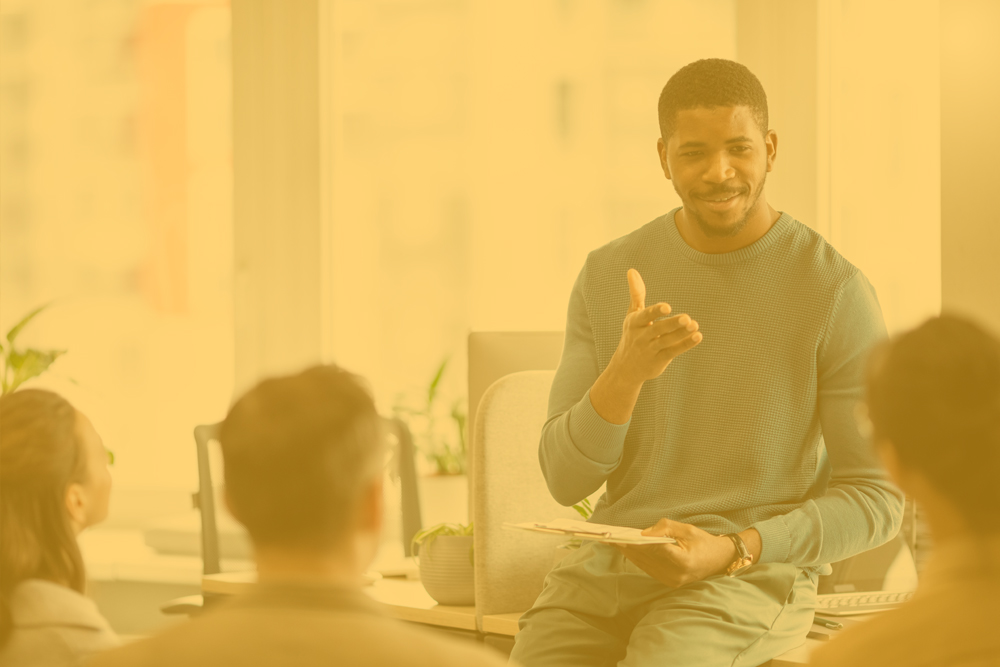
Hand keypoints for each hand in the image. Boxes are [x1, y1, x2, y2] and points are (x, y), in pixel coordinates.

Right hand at [589, 270, 703, 423]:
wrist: (625, 368)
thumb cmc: (631, 335)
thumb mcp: (632, 315)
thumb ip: (636, 293)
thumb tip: (632, 270)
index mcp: (635, 323)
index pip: (645, 316)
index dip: (656, 312)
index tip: (667, 307)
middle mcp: (642, 337)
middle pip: (659, 330)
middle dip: (673, 324)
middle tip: (687, 318)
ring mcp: (651, 350)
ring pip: (667, 341)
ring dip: (682, 333)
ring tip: (695, 325)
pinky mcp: (659, 360)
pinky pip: (674, 351)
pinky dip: (686, 344)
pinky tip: (697, 336)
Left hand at [615, 519, 735, 587]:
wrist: (719, 560)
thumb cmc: (704, 542)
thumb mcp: (687, 529)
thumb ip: (665, 528)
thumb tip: (643, 533)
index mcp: (684, 561)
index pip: (656, 550)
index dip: (637, 542)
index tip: (620, 536)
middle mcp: (676, 575)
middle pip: (646, 559)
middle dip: (627, 547)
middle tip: (609, 537)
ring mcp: (672, 581)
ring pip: (644, 565)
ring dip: (629, 553)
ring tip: (613, 541)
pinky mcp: (668, 582)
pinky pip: (648, 569)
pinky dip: (637, 558)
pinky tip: (626, 549)